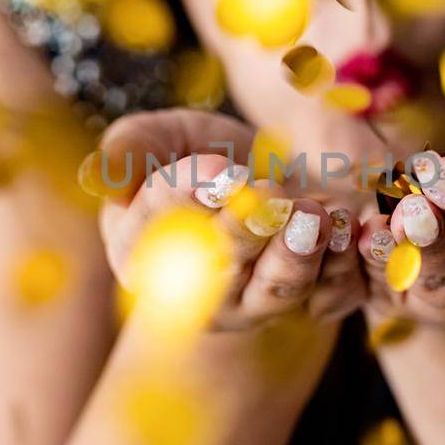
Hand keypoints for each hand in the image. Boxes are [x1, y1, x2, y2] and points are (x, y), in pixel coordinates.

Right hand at [87, 109, 364, 330]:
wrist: (273, 184)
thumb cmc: (203, 157)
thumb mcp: (163, 138)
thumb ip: (132, 147)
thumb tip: (96, 172)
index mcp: (142, 249)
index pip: (160, 220)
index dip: (190, 194)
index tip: (222, 172)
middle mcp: (196, 290)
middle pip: (221, 263)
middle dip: (246, 229)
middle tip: (269, 190)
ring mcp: (256, 305)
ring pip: (278, 290)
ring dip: (298, 254)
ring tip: (314, 212)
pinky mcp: (311, 305)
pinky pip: (331, 296)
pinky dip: (343, 267)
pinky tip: (348, 230)